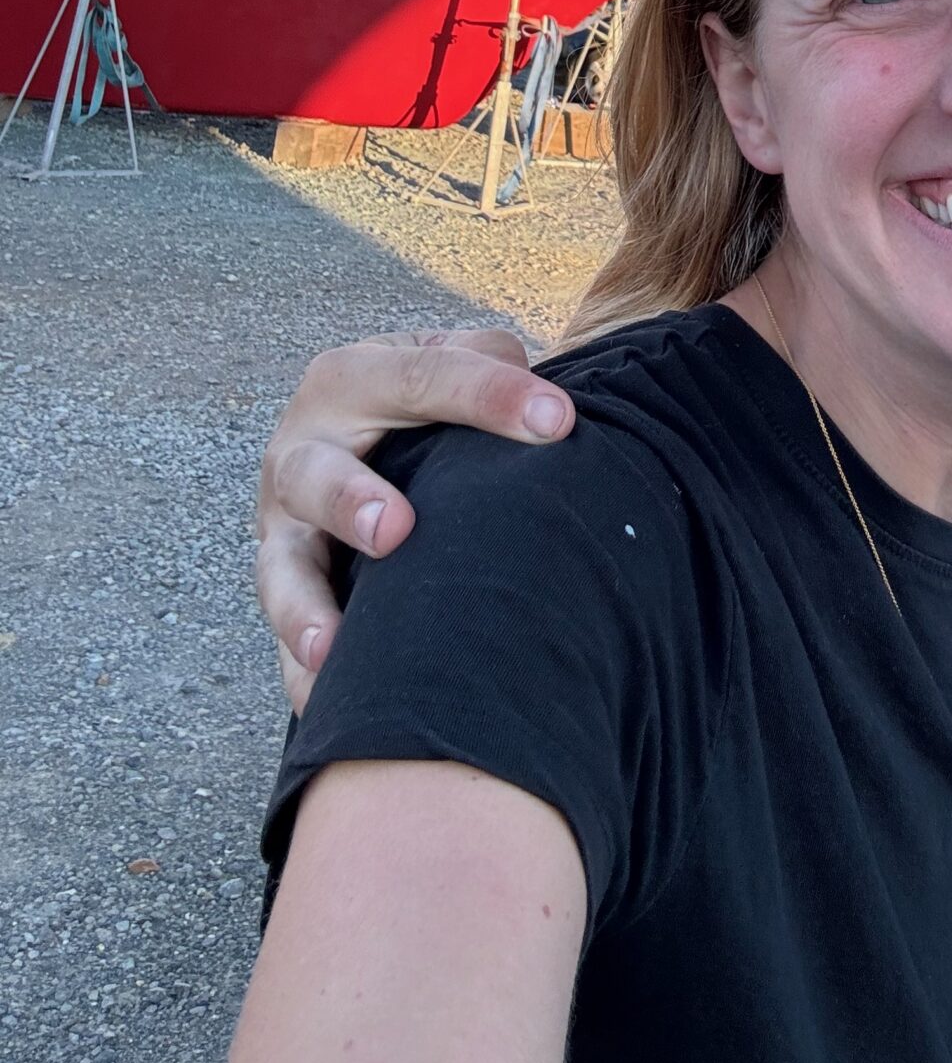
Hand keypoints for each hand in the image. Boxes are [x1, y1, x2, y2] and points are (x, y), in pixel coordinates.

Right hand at [255, 329, 574, 711]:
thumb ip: (497, 366)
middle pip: (316, 474)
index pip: (423, 377)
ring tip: (330, 645)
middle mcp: (304, 448)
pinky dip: (300, 674)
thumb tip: (550, 413)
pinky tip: (325, 703)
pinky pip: (282, 640)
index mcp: (354, 376)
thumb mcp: (460, 359)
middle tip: (395, 531)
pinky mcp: (284, 587)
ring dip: (304, 606)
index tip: (560, 422)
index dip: (491, 396)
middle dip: (350, 502)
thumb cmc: (432, 397)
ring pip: (281, 566)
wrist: (364, 427)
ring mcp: (285, 524)